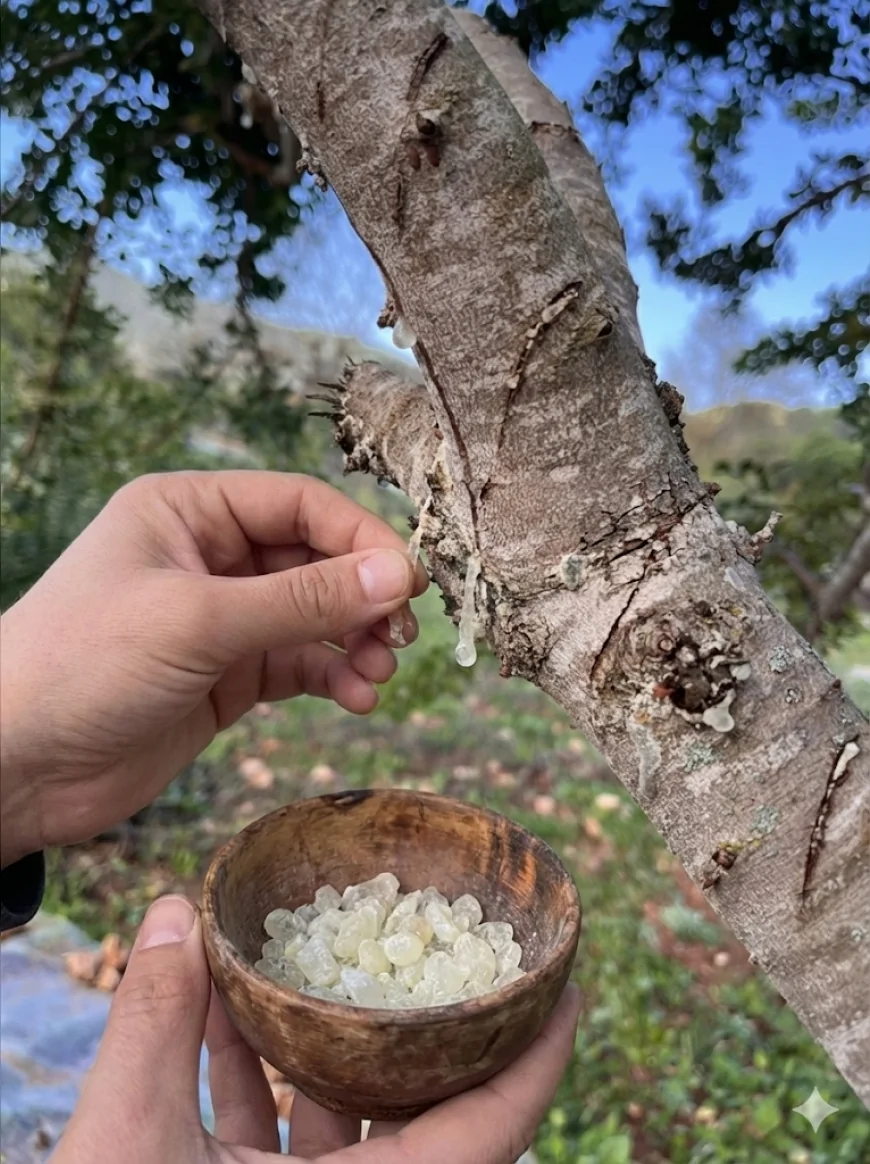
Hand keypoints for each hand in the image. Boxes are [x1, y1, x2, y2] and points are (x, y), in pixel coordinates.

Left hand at [0, 471, 426, 866]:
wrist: (16, 766)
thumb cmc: (85, 666)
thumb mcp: (199, 622)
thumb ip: (303, 600)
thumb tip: (399, 574)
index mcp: (189, 511)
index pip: (300, 504)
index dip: (359, 538)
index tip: (407, 581)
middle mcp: (209, 557)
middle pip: (315, 559)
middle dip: (362, 596)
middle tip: (400, 635)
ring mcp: (220, 619)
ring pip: (314, 615)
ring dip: (355, 640)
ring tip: (379, 672)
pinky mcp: (226, 676)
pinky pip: (299, 664)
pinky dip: (333, 677)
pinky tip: (356, 697)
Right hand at [54, 895, 580, 1163]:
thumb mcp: (126, 1139)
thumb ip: (153, 1023)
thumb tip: (178, 909)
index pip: (494, 1130)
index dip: (538, 1057)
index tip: (564, 989)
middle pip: (422, 1115)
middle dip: (421, 1030)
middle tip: (429, 951)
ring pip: (342, 1127)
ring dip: (317, 1046)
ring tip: (305, 964)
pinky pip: (280, 1144)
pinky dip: (259, 1083)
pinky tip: (221, 1022)